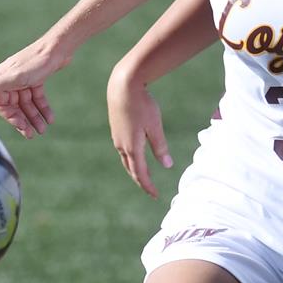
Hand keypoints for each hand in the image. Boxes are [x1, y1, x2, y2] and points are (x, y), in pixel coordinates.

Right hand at [0, 39, 70, 137]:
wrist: (57, 49)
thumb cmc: (35, 62)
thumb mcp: (15, 77)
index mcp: (1, 78)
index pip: (2, 105)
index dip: (11, 117)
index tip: (22, 127)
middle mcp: (9, 80)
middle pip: (15, 106)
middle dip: (24, 120)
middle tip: (32, 134)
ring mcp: (23, 80)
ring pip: (27, 104)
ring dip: (35, 117)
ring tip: (43, 129)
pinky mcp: (35, 79)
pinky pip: (37, 98)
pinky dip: (43, 108)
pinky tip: (50, 118)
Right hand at [108, 65, 174, 198]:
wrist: (122, 86)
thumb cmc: (141, 105)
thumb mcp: (155, 126)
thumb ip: (160, 147)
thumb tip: (167, 165)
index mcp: (132, 147)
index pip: (140, 174)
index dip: (148, 186)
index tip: (156, 196)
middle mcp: (121, 145)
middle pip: (131, 169)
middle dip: (141, 181)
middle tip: (151, 190)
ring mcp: (117, 137)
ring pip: (126, 160)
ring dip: (135, 169)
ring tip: (145, 175)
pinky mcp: (116, 129)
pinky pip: (123, 150)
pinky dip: (131, 158)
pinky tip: (135, 155)